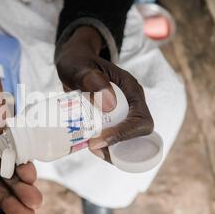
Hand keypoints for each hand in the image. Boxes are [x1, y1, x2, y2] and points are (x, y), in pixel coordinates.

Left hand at [55, 26, 153, 157]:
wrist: (74, 62)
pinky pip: (117, 139)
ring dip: (114, 151)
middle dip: (119, 146)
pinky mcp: (113, 120)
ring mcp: (124, 113)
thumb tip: (110, 105)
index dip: (123, 135)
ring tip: (90, 148)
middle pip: (138, 135)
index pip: (140, 120)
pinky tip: (90, 146)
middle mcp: (132, 103)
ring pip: (129, 141)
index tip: (98, 141)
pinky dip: (107, 147)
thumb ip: (91, 79)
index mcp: (132, 90)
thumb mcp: (80, 67)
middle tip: (93, 148)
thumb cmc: (77, 61)